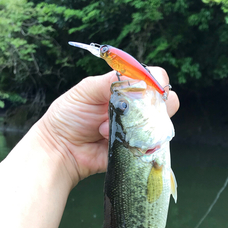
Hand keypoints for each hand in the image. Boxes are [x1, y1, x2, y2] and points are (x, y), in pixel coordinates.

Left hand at [39, 67, 179, 185]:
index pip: (155, 79)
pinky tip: (108, 141)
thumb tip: (138, 76)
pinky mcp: (136, 151)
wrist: (60, 149)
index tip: (145, 88)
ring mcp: (138, 130)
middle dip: (150, 105)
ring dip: (135, 125)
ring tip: (106, 128)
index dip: (156, 81)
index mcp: (126, 89)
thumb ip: (111, 81)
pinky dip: (130, 143)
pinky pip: (149, 147)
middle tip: (126, 110)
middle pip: (166, 102)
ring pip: (160, 125)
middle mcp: (136, 108)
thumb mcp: (86, 90)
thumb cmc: (68, 116)